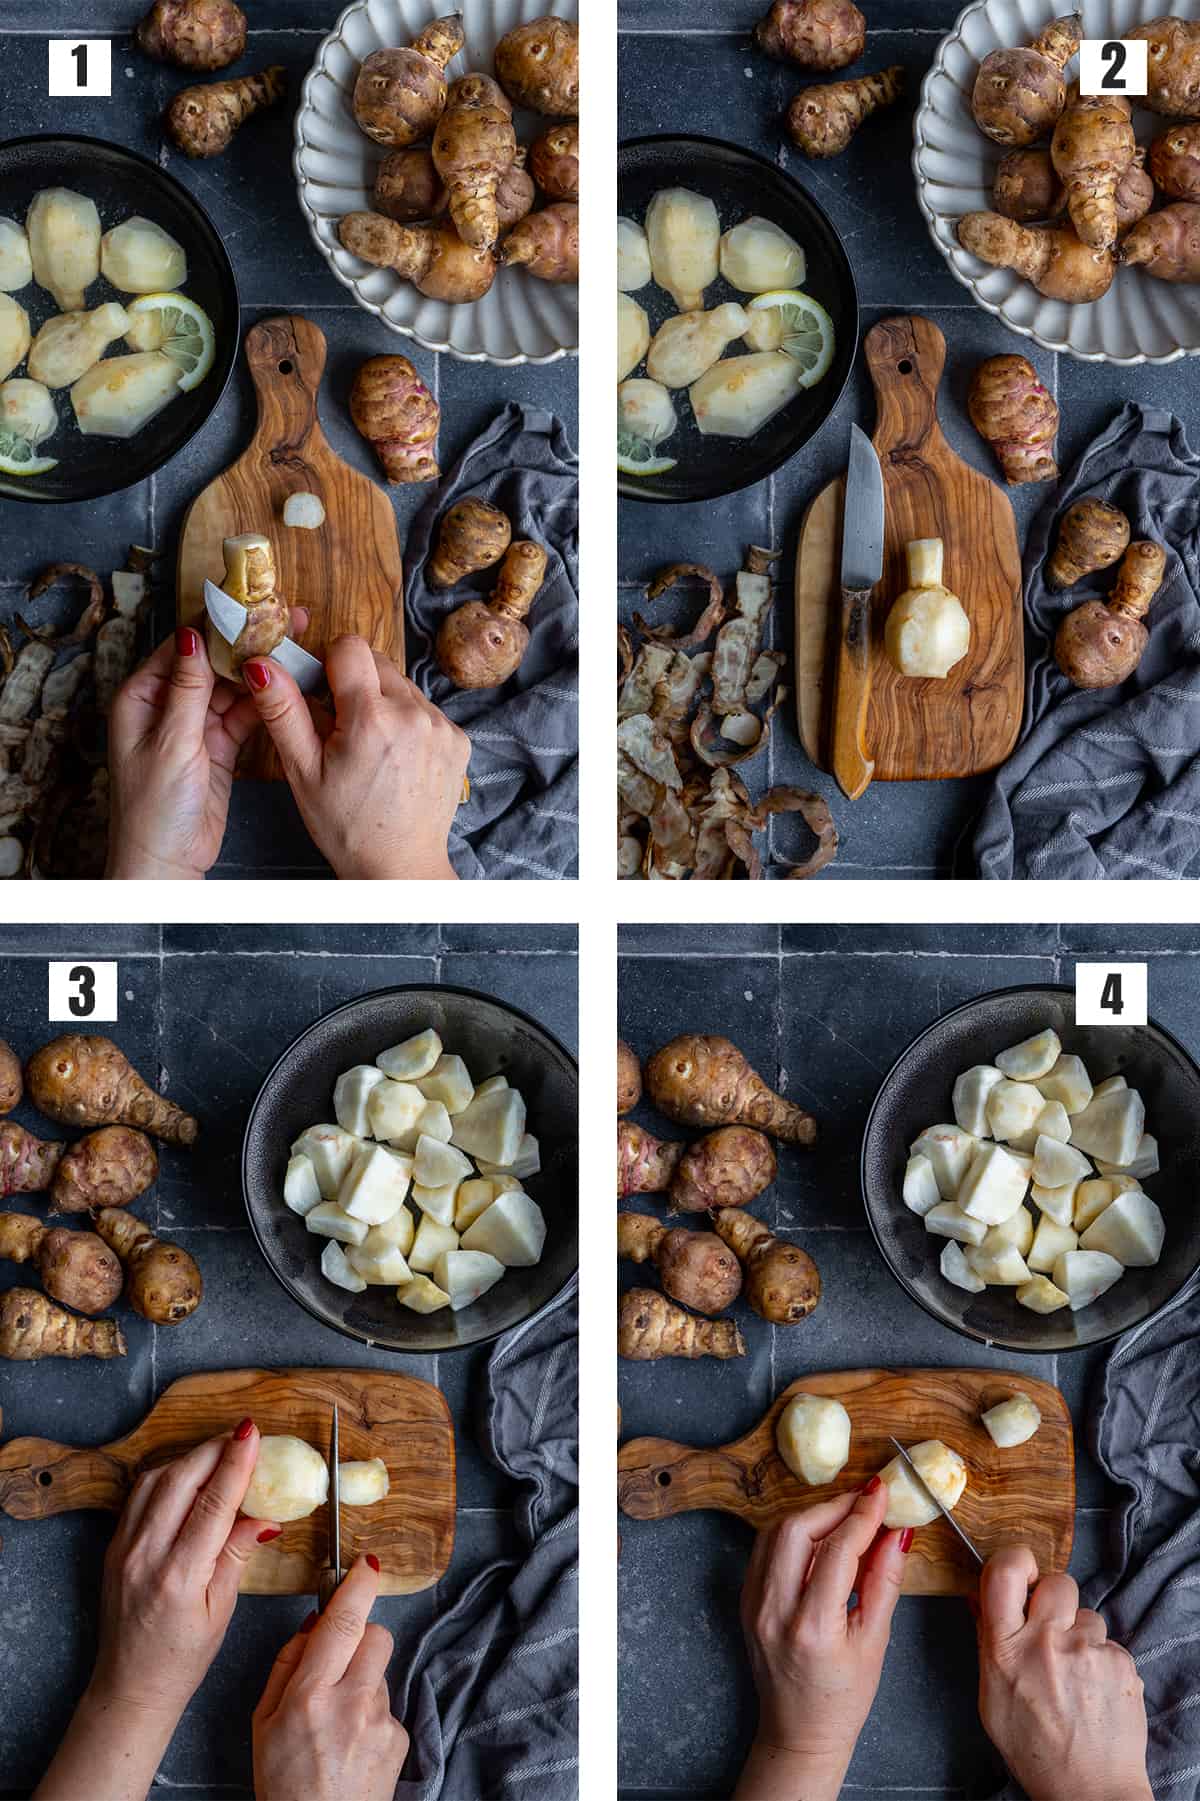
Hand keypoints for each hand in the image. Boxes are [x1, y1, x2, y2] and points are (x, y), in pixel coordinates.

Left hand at [91, 1419, 275, 1717]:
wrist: (129, 1688)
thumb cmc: (181, 1659)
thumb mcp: (221, 1611)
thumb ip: (238, 1555)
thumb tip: (267, 1516)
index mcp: (178, 1577)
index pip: (213, 1504)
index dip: (236, 1464)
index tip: (253, 1434)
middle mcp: (145, 1556)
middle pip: (181, 1480)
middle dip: (215, 1449)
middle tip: (244, 1436)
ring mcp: (123, 1549)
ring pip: (156, 1480)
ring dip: (190, 1458)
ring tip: (221, 1452)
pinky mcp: (113, 1546)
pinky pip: (139, 1495)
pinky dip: (166, 1475)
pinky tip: (188, 1475)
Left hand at [106, 615, 303, 879]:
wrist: (166, 863)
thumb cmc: (152, 809)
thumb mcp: (172, 742)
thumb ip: (187, 688)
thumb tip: (193, 635)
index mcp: (141, 698)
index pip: (181, 646)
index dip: (216, 624)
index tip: (249, 605)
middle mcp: (166, 707)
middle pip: (211, 663)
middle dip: (247, 644)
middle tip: (285, 621)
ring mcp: (194, 728)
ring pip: (232, 688)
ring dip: (260, 672)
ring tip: (295, 649)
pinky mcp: (218, 749)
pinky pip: (244, 717)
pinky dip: (265, 704)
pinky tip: (289, 688)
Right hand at [242, 635, 468, 879]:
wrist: (399, 866)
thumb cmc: (346, 825)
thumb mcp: (303, 771)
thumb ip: (283, 711)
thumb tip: (262, 664)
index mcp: (372, 717)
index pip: (350, 646)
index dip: (329, 664)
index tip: (322, 694)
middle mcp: (414, 714)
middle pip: (378, 662)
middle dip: (355, 684)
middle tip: (342, 729)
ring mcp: (443, 727)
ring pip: (403, 686)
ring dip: (384, 703)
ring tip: (371, 748)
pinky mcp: (459, 740)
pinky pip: (426, 710)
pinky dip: (409, 723)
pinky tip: (397, 758)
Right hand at [253, 1555, 408, 1800]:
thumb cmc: (284, 1783)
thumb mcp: (263, 1723)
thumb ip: (286, 1665)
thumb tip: (311, 1624)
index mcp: (311, 1695)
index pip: (343, 1623)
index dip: (357, 1586)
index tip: (366, 1565)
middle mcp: (352, 1703)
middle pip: (376, 1635)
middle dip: (360, 1637)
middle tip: (337, 1663)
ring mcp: (382, 1722)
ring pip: (380, 1672)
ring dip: (363, 1682)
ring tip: (337, 1723)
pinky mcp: (401, 1738)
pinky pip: (388, 1706)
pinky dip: (371, 1715)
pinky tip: (352, 1745)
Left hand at [734, 1478, 909, 1800]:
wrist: (799, 1734)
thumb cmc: (842, 1699)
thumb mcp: (875, 1643)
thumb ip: (885, 1582)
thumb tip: (897, 1533)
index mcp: (812, 1627)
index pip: (836, 1551)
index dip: (862, 1515)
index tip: (881, 1494)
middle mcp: (774, 1611)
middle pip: (796, 1529)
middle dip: (833, 1506)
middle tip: (864, 1500)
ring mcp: (753, 1605)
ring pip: (775, 1533)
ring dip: (811, 1516)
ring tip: (845, 1516)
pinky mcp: (745, 1601)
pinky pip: (765, 1550)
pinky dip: (793, 1534)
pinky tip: (819, 1537)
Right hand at [975, 1549, 1150, 1800]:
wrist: (1090, 1791)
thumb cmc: (1034, 1748)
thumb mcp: (991, 1696)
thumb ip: (987, 1641)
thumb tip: (980, 1596)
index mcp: (1005, 1649)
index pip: (1005, 1571)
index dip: (1015, 1561)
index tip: (1020, 1572)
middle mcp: (1046, 1642)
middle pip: (1057, 1581)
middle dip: (1055, 1598)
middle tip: (1051, 1627)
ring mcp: (1087, 1651)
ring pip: (1088, 1615)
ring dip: (1081, 1635)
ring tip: (1075, 1675)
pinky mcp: (1121, 1663)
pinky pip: (1109, 1644)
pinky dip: (1102, 1661)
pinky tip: (1094, 1691)